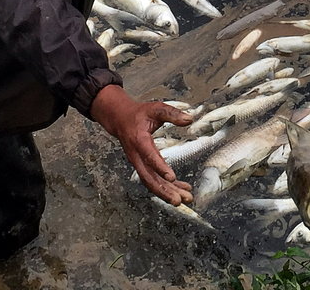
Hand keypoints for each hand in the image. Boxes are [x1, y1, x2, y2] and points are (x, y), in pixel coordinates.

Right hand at [89, 85, 192, 205]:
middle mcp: (137, 156)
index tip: (171, 177)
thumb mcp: (155, 108)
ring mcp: (138, 163)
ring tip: (185, 198)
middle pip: (149, 177)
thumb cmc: (139, 114)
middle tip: (179, 199)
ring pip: (151, 182)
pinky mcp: (143, 166)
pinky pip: (154, 180)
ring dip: (167, 192)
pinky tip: (182, 189)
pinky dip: (167, 186)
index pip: (149, 156)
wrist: (120, 120)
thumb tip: (189, 119)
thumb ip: (172, 113)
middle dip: (164, 190)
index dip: (160, 167)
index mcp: (139, 140)